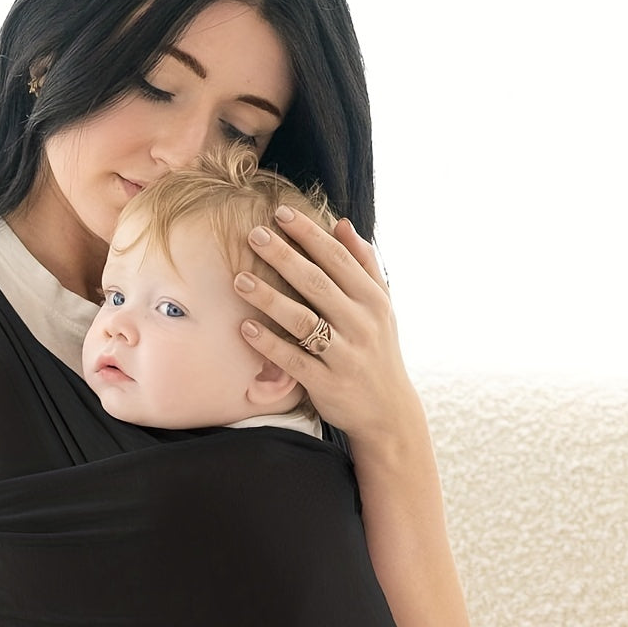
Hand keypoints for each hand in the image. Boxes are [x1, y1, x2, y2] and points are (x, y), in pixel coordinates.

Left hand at [235, 208, 418, 445]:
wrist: (388, 412)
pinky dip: (269, 343)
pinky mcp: (327, 383)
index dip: (309, 235)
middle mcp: (361, 325)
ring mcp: (344, 355)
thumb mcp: (382, 307)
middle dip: (284, 257)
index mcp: (373, 301)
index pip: (338, 260)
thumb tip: (342, 224)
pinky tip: (245, 327)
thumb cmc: (378, 351)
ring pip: (302, 320)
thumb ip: (364, 265)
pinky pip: (293, 360)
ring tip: (239, 279)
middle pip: (317, 284)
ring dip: (269, 298)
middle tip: (254, 235)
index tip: (281, 214)